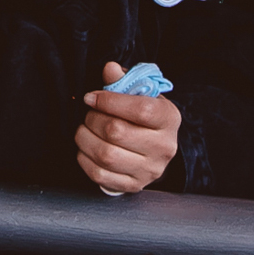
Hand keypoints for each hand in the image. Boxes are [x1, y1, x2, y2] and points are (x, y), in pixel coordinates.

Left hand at [76, 61, 179, 193]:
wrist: (154, 150)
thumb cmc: (144, 118)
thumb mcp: (141, 95)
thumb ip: (124, 81)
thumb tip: (110, 69)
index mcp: (169, 118)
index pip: (140, 109)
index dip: (109, 101)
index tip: (91, 97)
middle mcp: (164, 147)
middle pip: (117, 132)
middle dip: (93, 119)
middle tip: (89, 114)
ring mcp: (150, 170)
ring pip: (106, 154)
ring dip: (85, 139)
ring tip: (84, 129)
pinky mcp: (134, 185)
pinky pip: (99, 174)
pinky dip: (84, 159)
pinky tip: (86, 148)